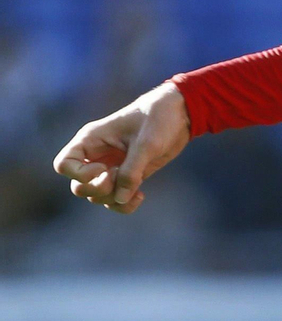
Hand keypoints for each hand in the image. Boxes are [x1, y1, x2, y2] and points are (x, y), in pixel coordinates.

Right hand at [53, 81, 191, 213]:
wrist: (178, 116)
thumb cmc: (157, 120)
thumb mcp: (146, 144)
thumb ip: (131, 171)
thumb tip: (120, 198)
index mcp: (90, 140)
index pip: (63, 165)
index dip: (80, 175)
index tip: (105, 169)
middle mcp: (96, 156)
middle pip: (79, 187)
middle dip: (98, 190)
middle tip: (119, 177)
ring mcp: (110, 168)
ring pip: (96, 196)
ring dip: (113, 199)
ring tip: (136, 189)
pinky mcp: (127, 176)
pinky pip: (115, 200)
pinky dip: (124, 204)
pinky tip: (140, 196)